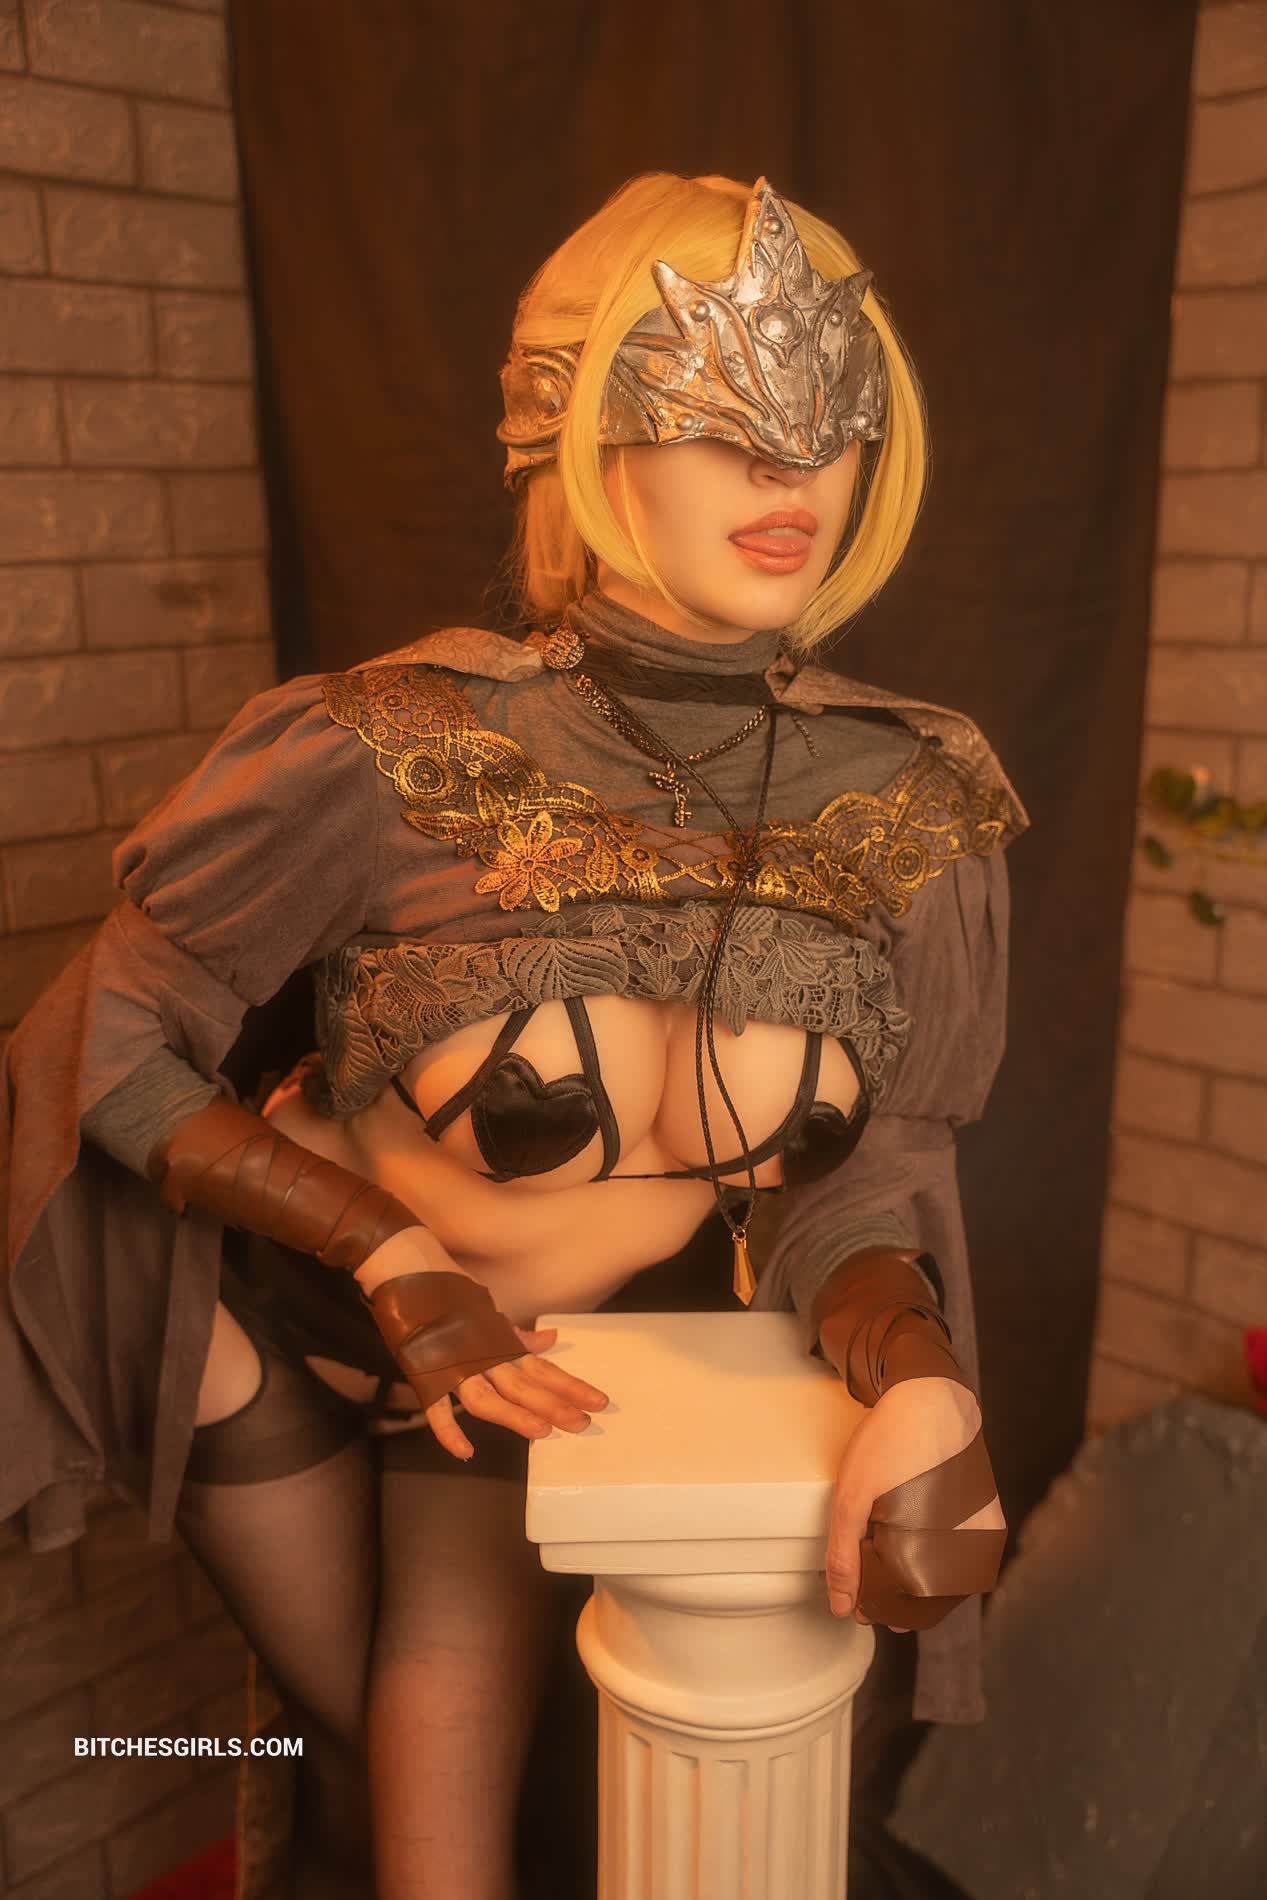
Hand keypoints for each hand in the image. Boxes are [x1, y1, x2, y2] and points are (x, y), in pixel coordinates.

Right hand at [354, 1225, 609, 1461]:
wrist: (407, 1266)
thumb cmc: (449, 1289)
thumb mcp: (487, 1310)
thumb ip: (516, 1334)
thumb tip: (551, 1339)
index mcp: (499, 1341)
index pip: (543, 1369)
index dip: (570, 1387)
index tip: (597, 1402)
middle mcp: (482, 1355)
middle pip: (524, 1386)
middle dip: (555, 1405)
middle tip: (583, 1424)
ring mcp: (453, 1365)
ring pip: (488, 1397)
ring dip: (515, 1414)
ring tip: (542, 1433)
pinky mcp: (424, 1373)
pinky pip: (437, 1408)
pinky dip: (449, 1431)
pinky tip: (466, 1451)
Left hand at [825, 1376, 1004, 1629]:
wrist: (930, 1396)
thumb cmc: (891, 1441)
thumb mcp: (852, 1498)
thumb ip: (844, 1555)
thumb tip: (843, 1608)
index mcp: (938, 1552)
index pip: (909, 1609)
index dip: (878, 1609)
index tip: (858, 1603)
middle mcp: (970, 1551)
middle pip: (931, 1599)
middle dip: (897, 1599)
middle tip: (868, 1586)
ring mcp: (983, 1536)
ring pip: (950, 1582)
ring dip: (919, 1584)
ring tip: (887, 1569)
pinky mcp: (988, 1520)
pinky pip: (964, 1560)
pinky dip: (939, 1564)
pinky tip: (916, 1552)